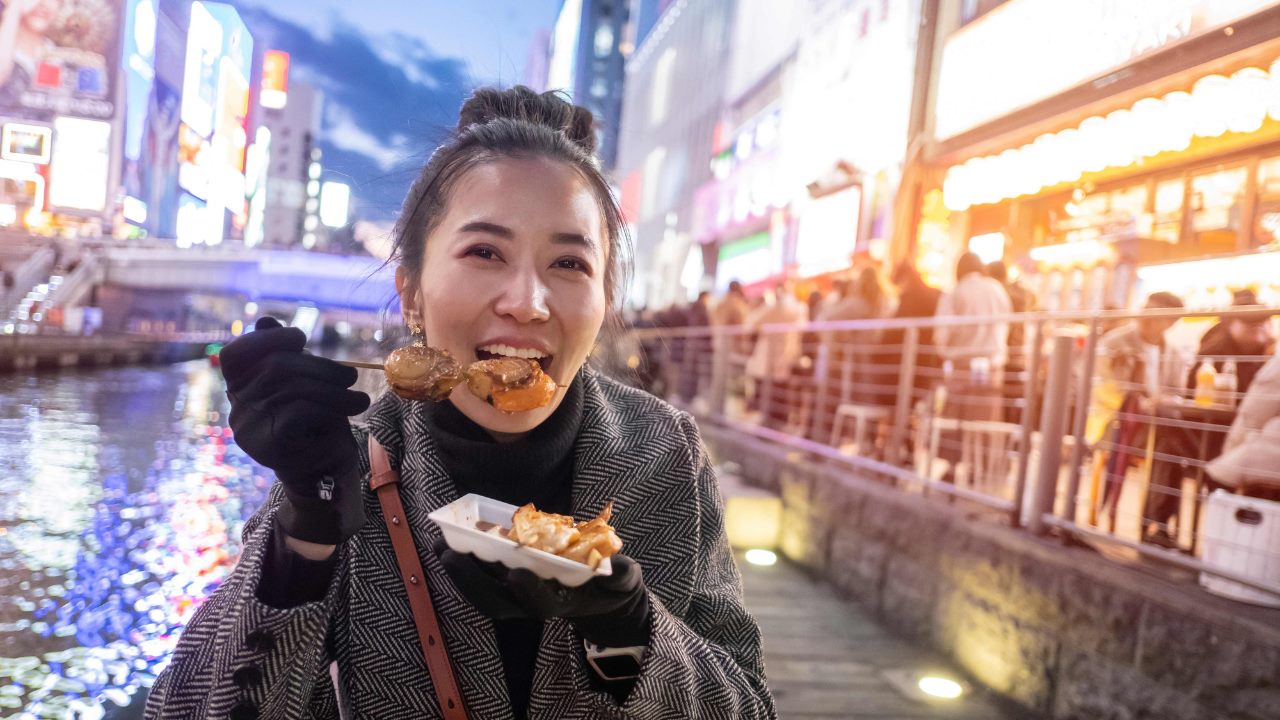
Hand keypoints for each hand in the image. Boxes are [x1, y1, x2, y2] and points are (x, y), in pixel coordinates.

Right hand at [222, 316, 370, 543]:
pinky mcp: (269, 448)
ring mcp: (250, 431)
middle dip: (319, 367)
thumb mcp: (306, 386)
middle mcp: (238, 411)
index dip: (266, 340)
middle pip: (273, 369)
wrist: (327, 476)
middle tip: (350, 378)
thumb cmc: (318, 426)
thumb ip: (286, 357)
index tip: (300, 338)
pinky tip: (350, 414)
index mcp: (241, 392)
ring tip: (359, 399)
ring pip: (293, 390)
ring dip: (335, 391)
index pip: (234, 356)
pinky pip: (300, 413)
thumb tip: (264, 320)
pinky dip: (331, 409)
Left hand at [435, 539, 650, 647]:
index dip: (529, 591)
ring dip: (460, 573)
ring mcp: (518, 600)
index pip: (542, 603)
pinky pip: (481, 583)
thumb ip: (622, 575)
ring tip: (440, 547)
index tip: (517, 574)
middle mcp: (534, 606)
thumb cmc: (611, 587)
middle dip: (473, 580)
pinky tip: (448, 546)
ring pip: (483, 593)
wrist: (599, 600)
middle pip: (499, 600)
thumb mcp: (624, 582)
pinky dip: (464, 567)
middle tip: (452, 554)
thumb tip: (619, 567)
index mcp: (562, 604)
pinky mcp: (508, 589)